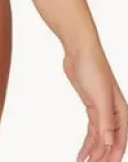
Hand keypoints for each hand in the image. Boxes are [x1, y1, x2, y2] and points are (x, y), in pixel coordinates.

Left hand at [63, 41, 127, 161]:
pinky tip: (81, 153)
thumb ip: (106, 120)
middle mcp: (114, 114)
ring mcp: (103, 111)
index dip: (113, 156)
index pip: (120, 141)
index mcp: (121, 112)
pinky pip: (92, 131)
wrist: (80, 49)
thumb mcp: (100, 96)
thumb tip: (110, 142)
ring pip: (100, 139)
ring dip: (94, 153)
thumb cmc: (93, 67)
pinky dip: (87, 143)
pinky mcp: (92, 107)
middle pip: (110, 143)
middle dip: (102, 157)